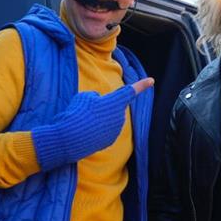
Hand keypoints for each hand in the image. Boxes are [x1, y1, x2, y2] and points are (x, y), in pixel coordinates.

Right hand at [32, 77, 153, 169]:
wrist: (69, 137)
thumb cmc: (76, 112)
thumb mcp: (85, 96)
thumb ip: (97, 97)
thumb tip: (100, 103)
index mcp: (115, 102)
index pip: (130, 91)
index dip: (141, 85)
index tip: (151, 80)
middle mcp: (119, 116)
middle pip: (113, 106)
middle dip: (103, 106)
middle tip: (87, 110)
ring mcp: (116, 129)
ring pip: (109, 118)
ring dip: (99, 118)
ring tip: (85, 122)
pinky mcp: (110, 140)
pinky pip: (106, 130)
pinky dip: (97, 130)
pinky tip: (87, 131)